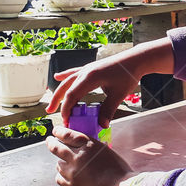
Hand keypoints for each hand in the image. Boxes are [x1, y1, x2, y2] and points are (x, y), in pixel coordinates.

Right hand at [46, 37, 174, 126]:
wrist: (135, 59)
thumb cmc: (128, 75)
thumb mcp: (118, 94)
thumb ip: (108, 110)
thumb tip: (102, 125)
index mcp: (90, 78)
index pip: (72, 95)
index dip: (66, 109)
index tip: (66, 121)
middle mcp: (85, 72)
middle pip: (66, 87)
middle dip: (57, 101)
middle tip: (50, 113)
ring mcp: (87, 69)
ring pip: (68, 81)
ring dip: (59, 91)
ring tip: (52, 103)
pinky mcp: (91, 68)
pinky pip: (74, 73)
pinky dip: (65, 75)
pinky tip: (58, 76)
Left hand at [47, 126, 133, 185]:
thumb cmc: (118, 170)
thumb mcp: (105, 151)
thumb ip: (90, 147)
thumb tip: (78, 145)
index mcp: (88, 145)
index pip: (67, 134)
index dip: (59, 131)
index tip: (55, 131)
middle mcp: (77, 157)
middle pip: (56, 148)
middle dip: (51, 143)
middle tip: (49, 141)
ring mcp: (73, 172)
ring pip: (58, 164)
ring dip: (61, 162)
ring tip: (68, 164)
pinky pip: (59, 178)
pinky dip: (62, 175)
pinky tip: (68, 175)